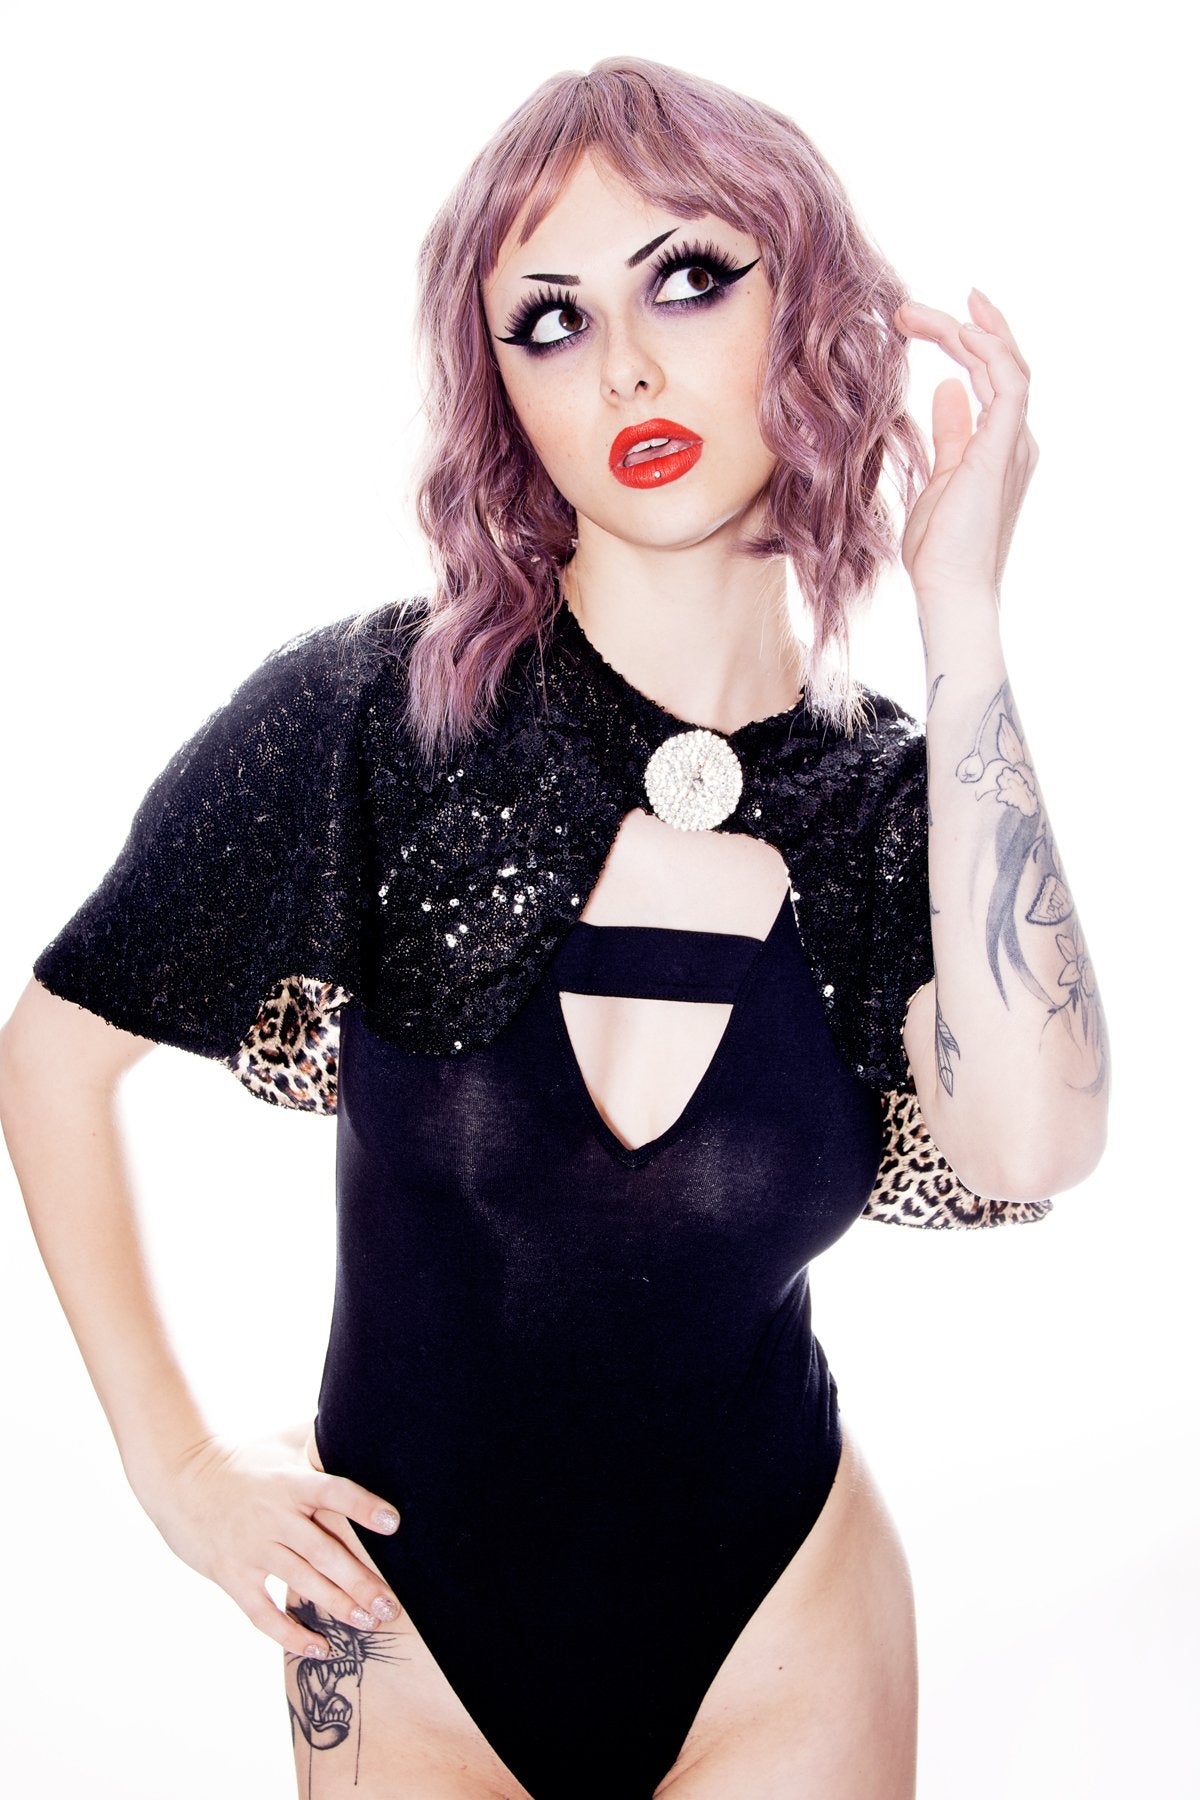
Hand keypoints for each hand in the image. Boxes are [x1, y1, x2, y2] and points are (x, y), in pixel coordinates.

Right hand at [139, 1426, 401, 1658]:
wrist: (181, 1479)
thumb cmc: (241, 1461)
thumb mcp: (279, 1443)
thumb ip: (317, 1436)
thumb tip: (357, 1414)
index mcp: (290, 1482)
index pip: (334, 1492)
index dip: (363, 1506)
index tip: (393, 1523)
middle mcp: (274, 1517)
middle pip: (325, 1553)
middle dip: (362, 1582)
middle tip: (392, 1605)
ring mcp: (253, 1549)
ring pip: (302, 1584)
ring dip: (339, 1607)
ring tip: (370, 1622)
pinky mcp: (233, 1576)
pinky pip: (265, 1614)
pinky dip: (292, 1635)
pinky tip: (322, 1648)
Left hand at [893, 289, 1037, 612]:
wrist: (949, 588)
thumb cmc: (940, 548)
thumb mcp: (939, 476)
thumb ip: (950, 432)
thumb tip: (948, 390)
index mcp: (1000, 444)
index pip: (991, 377)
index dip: (967, 340)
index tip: (928, 317)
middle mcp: (1015, 439)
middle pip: (999, 362)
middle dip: (962, 325)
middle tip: (909, 310)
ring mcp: (1014, 443)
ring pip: (1005, 364)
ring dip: (964, 331)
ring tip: (915, 314)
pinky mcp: (1004, 450)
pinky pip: (1007, 385)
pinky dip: (987, 353)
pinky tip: (957, 332)